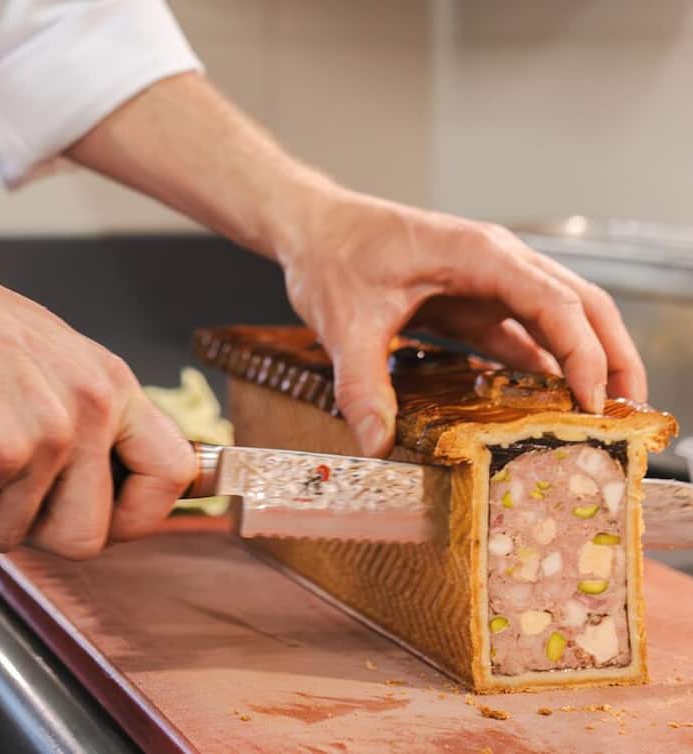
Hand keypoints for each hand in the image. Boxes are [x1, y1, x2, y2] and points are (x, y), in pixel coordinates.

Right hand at [0, 231, 194, 557]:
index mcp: (114, 389)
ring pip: (10, 535)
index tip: (107, 518)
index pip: (172, 473)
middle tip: (0, 489)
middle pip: (87, 538)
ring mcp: (47, 434)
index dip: (140, 514)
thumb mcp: (60, 365)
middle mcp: (92, 411)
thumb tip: (108, 492)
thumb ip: (91, 424)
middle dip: (35, 530)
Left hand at [276, 188, 646, 455]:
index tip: (596, 404)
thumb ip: (363, 384)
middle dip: (613, 356)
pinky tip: (545, 402)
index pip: (557, 302)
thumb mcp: (345, 322)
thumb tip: (377, 443)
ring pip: (557, 319)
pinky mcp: (470, 301)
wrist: (314, 227)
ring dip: (583, 361)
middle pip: (581, 305)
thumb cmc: (333, 254)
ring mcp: (487, 282)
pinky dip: (539, 364)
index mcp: (479, 254)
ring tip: (599, 416)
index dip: (584, 353)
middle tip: (629, 411)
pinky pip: (518, 333)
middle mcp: (496, 263)